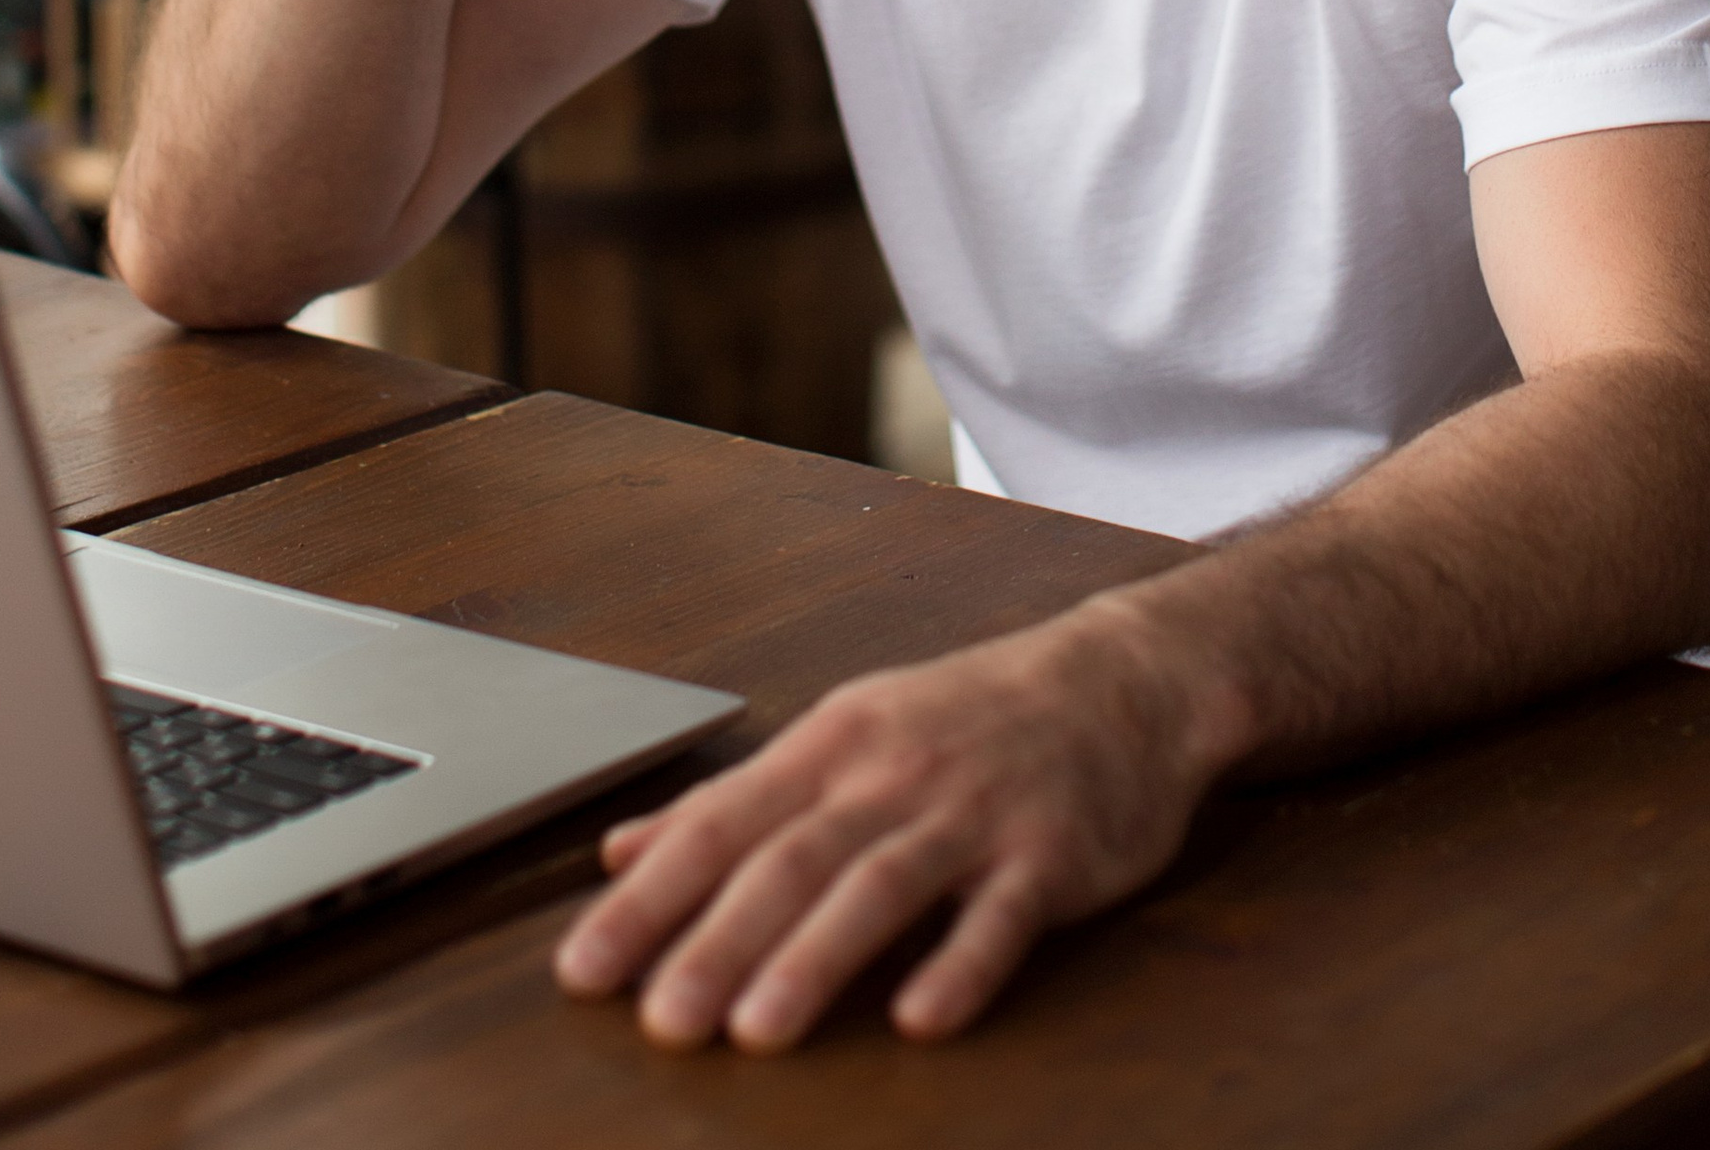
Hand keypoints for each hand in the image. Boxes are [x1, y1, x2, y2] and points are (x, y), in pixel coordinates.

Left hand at [552, 595, 1226, 1052]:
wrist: (1124, 679)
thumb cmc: (972, 716)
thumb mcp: (847, 734)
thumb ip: (738, 801)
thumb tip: (623, 852)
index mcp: (834, 742)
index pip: (722, 823)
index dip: (651, 899)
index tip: (584, 969)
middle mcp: (893, 771)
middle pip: (791, 859)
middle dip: (719, 941)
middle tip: (661, 1022)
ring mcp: (974, 811)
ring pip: (881, 884)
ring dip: (816, 957)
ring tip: (759, 1030)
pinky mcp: (1049, 854)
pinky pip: (999, 915)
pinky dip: (958, 965)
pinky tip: (920, 1018)